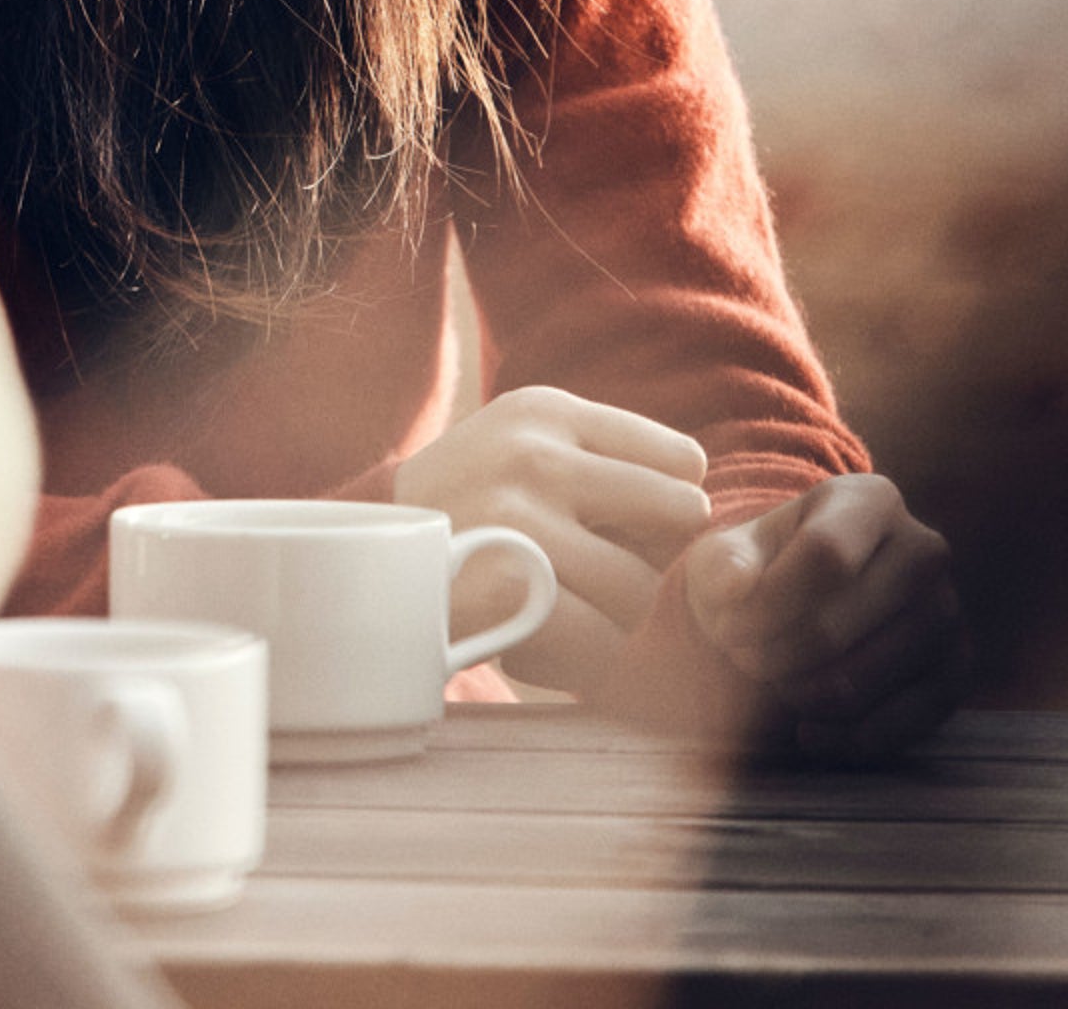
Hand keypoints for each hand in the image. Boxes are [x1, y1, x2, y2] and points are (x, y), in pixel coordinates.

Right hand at [393, 386, 712, 694]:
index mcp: (547, 411)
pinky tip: (566, 644)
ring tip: (581, 610)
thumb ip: (606, 459)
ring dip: (628, 613)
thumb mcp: (524, 443)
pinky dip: (599, 656)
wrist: (366, 554)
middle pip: (679, 518)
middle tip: (614, 571)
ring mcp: (518, 526)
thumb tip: (701, 513)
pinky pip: (604, 641)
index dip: (668, 503)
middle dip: (657, 554)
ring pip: (643, 588)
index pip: (682, 461)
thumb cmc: (472, 504)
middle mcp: (535, 457)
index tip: (632, 524)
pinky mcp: (505, 596)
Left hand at [675, 474, 968, 761]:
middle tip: (743, 658)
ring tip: (772, 681)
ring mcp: (947, 612)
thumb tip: (735, 588)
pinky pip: (900, 724)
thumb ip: (722, 565)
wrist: (808, 602)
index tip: (729, 625)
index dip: (767, 604)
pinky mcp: (956, 670)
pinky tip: (808, 732)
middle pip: (833, 628)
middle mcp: (924, 549)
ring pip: (859, 682)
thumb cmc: (765, 570)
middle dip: (769, 658)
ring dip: (797, 696)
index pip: (826, 556)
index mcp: (871, 500)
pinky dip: (845, 739)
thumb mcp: (730, 553)